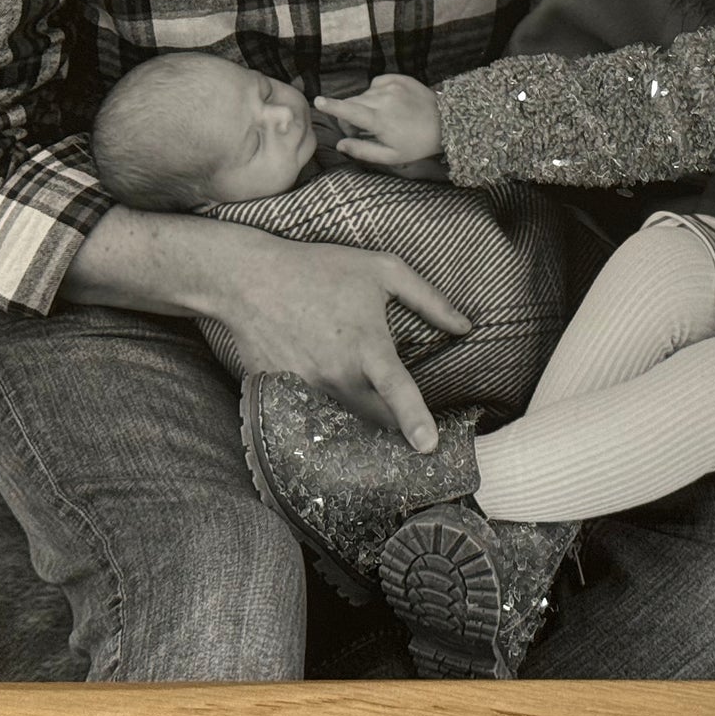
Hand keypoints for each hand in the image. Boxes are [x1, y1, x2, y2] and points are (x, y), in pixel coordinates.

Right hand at [214, 233, 469, 449]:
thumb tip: (465, 326)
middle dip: (393, 417)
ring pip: (345, 418)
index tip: (430, 447)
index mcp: (367, 347)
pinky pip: (311, 411)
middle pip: (377, 418)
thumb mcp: (383, 270)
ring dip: (359, 410)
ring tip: (354, 382)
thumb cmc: (321, 268)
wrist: (249, 279)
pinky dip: (324, 403)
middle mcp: (338, 375)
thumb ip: (429, 299)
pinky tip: (319, 375)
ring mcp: (307, 388)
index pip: (397, 392)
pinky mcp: (281, 395)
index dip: (416, 422)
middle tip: (396, 400)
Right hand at [315, 74, 441, 168]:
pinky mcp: (398, 77)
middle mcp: (383, 99)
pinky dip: (377, 93)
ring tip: (381, 117)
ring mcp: (391, 86)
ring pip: (364, 94)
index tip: (317, 101)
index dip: (331, 106)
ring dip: (365, 105)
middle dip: (350, 115)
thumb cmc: (416, 144)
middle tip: (363, 129)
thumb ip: (362, 150)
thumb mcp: (391, 156)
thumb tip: (340, 145)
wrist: (446, 122)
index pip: (349, 111)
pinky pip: (376, 84)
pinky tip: (389, 103)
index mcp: (379, 120)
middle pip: (352, 103)